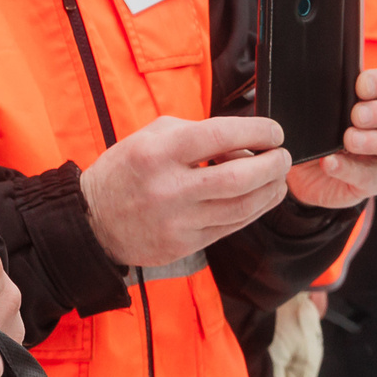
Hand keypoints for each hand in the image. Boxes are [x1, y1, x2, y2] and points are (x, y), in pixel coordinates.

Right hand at [79, 115, 289, 268]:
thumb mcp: (152, 135)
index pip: (220, 136)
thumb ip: (198, 132)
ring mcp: (178, 222)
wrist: (93, 220)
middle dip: (272, 165)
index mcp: (159, 152)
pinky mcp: (184, 245)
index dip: (257, 132)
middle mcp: (169, 188)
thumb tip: (245, 140)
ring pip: (242, 207)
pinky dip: (252, 211)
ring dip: (269, 191)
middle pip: (239, 178)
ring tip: (278, 178)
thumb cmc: (127, 169)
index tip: (274, 131)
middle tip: (283, 156)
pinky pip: (230, 227)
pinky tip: (260, 198)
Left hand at [285, 67, 376, 208]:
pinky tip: (330, 162)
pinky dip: (349, 168)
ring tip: (349, 141)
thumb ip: (327, 96)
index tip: (359, 86)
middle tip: (356, 115)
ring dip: (376, 141)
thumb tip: (315, 78)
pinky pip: (371, 176)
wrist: (305, 171)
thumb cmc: (320, 130)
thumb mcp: (321, 111)